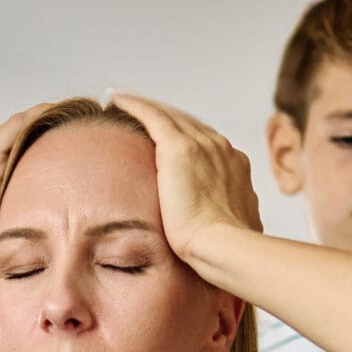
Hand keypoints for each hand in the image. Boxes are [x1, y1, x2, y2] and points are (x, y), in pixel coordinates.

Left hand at [108, 93, 261, 270]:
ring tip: (124, 101)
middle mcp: (222, 149)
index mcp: (235, 167)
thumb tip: (211, 234)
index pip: (207, 144)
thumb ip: (219, 221)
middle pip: (189, 124)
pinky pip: (152, 116)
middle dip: (167, 118)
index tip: (170, 141)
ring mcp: (203, 145)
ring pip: (170, 116)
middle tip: (142, 112)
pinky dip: (134, 105)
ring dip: (148, 107)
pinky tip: (116, 99)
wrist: (225, 248)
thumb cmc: (225, 251)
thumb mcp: (228, 230)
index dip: (187, 139)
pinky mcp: (180, 148)